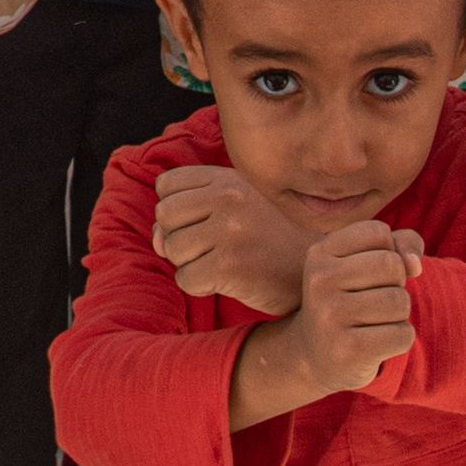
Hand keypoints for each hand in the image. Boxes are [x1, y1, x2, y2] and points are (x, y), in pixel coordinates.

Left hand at [153, 162, 314, 315]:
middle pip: (163, 216)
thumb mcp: (236, 206)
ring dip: (190, 263)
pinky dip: (200, 286)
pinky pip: (185, 279)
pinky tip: (227, 280)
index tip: (204, 221)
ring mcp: (229, 232)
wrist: (310, 269)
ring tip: (223, 262)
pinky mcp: (229, 267)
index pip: (167, 185)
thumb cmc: (268, 238)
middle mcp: (227, 199)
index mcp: (227, 179)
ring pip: (171, 249)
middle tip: (211, 247)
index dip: (178, 208)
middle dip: (178, 236)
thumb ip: (190, 210)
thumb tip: (155, 237)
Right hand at [282, 220, 426, 398]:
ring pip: (399, 301)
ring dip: (398, 314)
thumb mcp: (364, 263)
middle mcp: (319, 281)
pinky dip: (399, 339)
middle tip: (374, 300)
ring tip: (373, 322)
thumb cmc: (349, 300)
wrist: (313, 355)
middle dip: (395, 284)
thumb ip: (399, 245)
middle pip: (392, 265)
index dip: (387, 252)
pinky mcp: (349, 349)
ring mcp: (331, 315)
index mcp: (319, 253)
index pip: (378, 233)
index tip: (368, 273)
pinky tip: (376, 343)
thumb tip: (415, 264)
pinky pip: (402, 335)